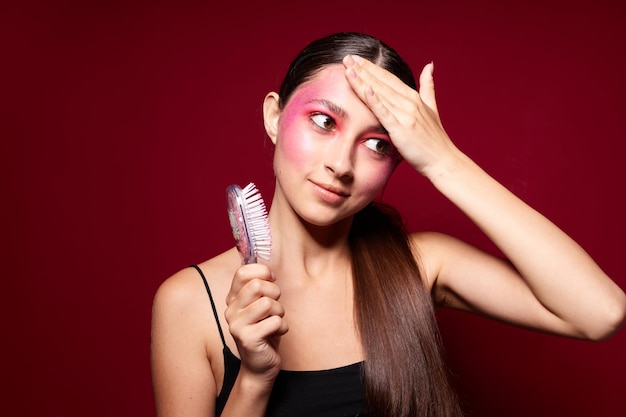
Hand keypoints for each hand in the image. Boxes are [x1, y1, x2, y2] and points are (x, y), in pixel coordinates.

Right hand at [225, 264, 287, 381]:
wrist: (260, 365)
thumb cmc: (264, 331)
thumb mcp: (260, 305)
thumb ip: (260, 287)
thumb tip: (267, 268)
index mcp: (233, 298)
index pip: (243, 272)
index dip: (262, 272)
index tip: (271, 281)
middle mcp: (230, 310)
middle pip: (257, 285)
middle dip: (274, 293)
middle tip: (275, 305)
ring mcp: (236, 325)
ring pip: (268, 303)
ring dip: (280, 312)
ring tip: (276, 321)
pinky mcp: (247, 338)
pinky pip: (275, 322)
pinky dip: (282, 327)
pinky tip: (276, 333)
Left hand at [343, 55, 456, 175]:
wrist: (443, 160)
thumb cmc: (435, 140)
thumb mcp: (432, 109)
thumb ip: (428, 87)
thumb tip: (429, 66)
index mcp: (413, 97)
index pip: (388, 78)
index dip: (371, 68)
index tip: (356, 59)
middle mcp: (409, 102)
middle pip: (381, 82)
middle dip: (362, 70)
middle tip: (346, 58)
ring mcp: (405, 114)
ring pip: (380, 93)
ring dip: (363, 80)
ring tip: (348, 68)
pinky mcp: (401, 128)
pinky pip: (385, 112)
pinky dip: (374, 100)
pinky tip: (365, 89)